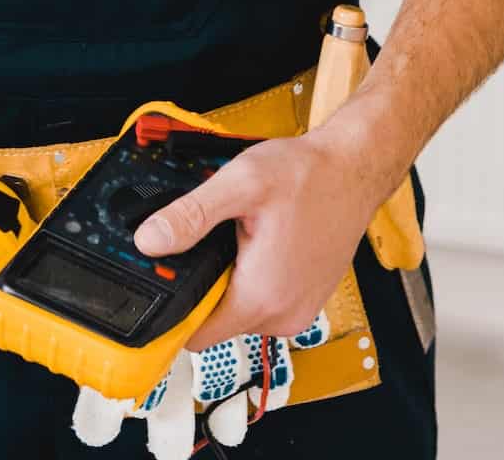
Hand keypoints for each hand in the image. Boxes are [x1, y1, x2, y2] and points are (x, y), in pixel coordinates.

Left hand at [133, 131, 379, 347]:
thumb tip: (150, 241)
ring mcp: (298, 311)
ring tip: (238, 234)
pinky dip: (253, 276)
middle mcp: (282, 315)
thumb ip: (190, 216)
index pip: (197, 334)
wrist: (353, 169)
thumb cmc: (307, 175)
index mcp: (262, 297)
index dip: (174, 309)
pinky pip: (264, 300)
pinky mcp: (306, 300)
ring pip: (240, 309)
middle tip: (209, 239)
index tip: (164, 277)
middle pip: (216, 320)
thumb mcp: (239, 184)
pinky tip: (258, 240)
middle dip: (205, 282)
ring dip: (230, 277)